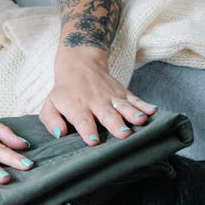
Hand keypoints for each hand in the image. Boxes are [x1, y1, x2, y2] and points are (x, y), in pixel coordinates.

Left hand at [41, 49, 156, 143]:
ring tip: (141, 121)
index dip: (88, 131)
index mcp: (77, 107)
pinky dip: (145, 105)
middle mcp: (96, 102)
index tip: (94, 141)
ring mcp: (111, 96)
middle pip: (107, 114)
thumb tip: (60, 134)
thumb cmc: (65, 91)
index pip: (82, 120)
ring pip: (123, 106)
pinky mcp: (123, 92)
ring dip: (133, 113)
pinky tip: (154, 111)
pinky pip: (135, 99)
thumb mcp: (50, 104)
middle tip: (124, 134)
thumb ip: (51, 120)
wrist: (79, 63)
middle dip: (115, 124)